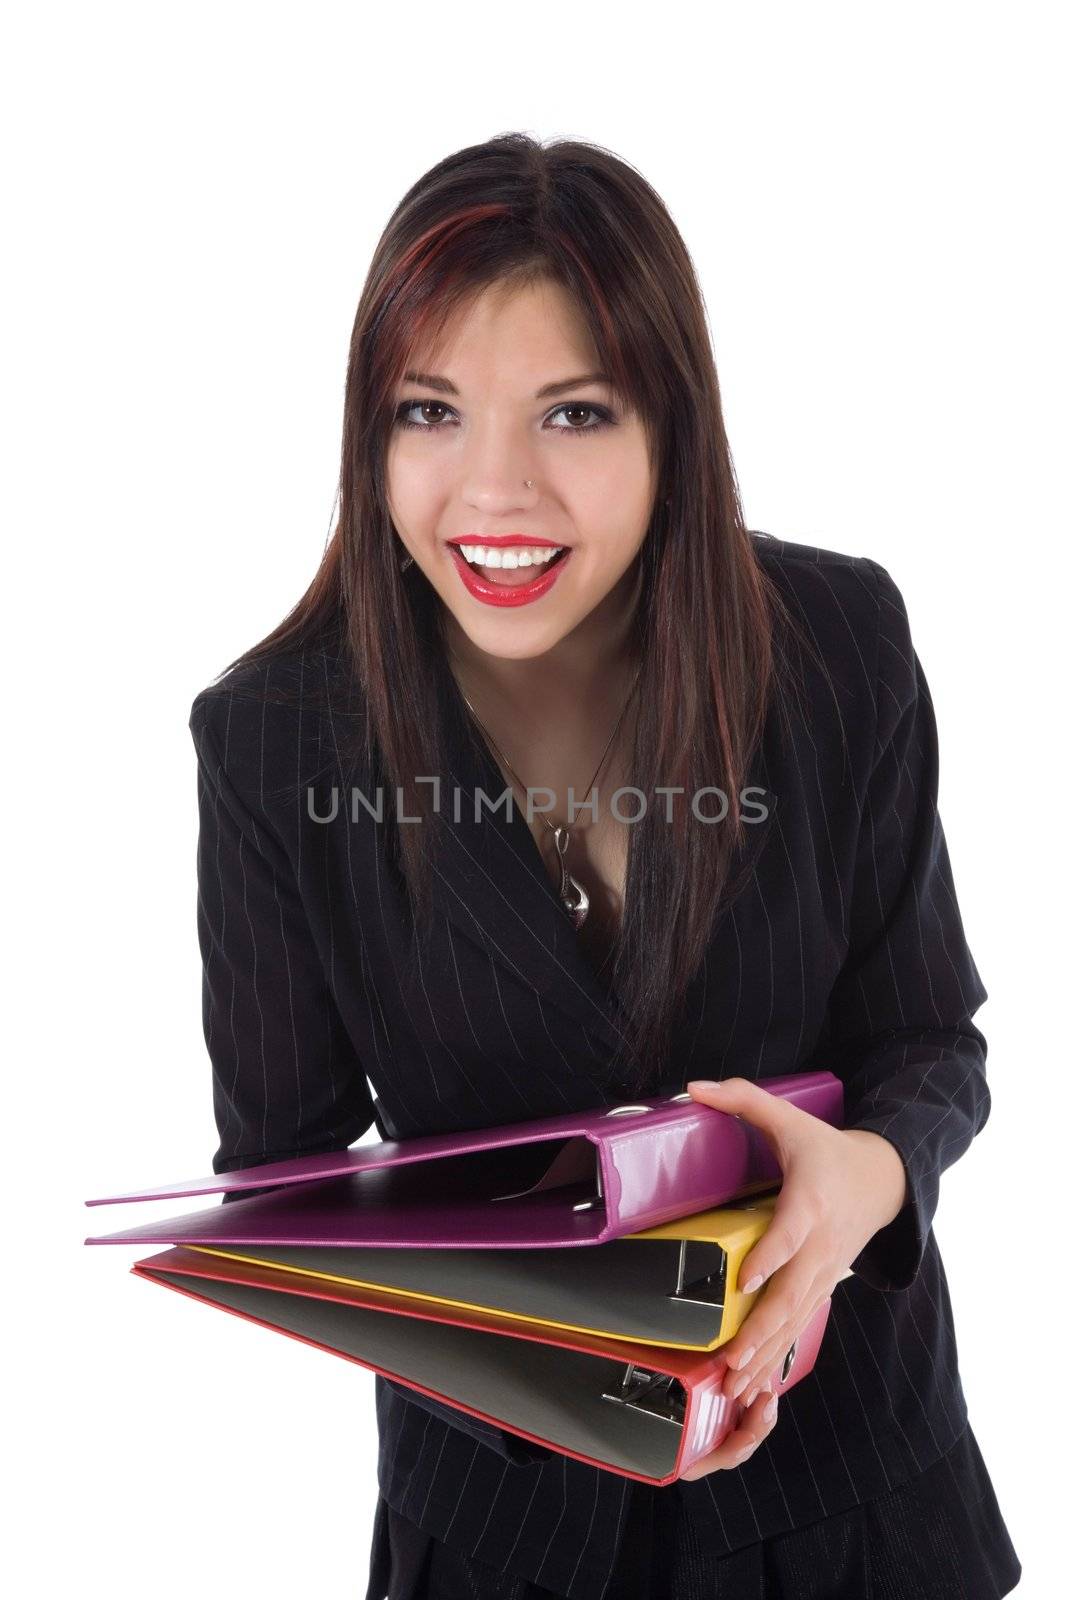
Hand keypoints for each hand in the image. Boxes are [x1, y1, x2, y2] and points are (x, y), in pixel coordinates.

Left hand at [675, 1076, 907, 1480]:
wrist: (883, 1179)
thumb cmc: (825, 1147)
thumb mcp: (788, 1116)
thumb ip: (742, 1097)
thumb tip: (692, 1088)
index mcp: (812, 1199)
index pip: (791, 1232)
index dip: (771, 1256)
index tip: (745, 1280)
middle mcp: (821, 1244)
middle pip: (792, 1293)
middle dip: (761, 1331)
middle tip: (731, 1363)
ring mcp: (825, 1271)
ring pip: (796, 1319)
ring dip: (767, 1356)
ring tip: (735, 1388)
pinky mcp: (823, 1286)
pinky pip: (800, 1325)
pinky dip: (779, 1356)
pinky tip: (755, 1386)